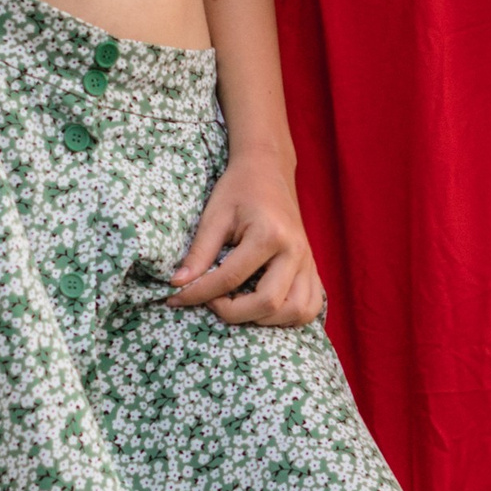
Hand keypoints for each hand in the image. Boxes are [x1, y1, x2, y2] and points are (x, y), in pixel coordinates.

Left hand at [169, 154, 325, 328]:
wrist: (268, 171)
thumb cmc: (239, 189)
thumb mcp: (214, 216)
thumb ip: (199, 252)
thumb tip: (178, 284)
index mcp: (269, 234)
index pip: (230, 279)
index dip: (199, 294)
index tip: (177, 297)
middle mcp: (295, 251)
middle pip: (268, 303)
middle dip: (233, 313)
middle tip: (212, 301)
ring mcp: (308, 262)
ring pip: (295, 312)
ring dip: (265, 320)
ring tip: (240, 306)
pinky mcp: (312, 268)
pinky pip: (311, 306)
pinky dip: (290, 317)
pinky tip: (266, 310)